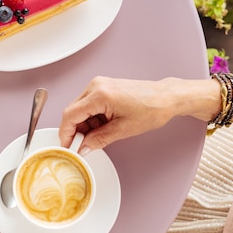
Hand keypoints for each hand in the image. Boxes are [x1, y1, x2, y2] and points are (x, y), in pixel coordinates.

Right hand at [58, 77, 175, 151]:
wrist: (166, 97)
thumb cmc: (151, 109)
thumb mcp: (123, 130)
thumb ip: (98, 139)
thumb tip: (84, 147)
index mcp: (100, 95)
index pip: (70, 115)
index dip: (66, 133)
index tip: (68, 145)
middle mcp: (96, 86)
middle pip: (72, 111)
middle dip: (75, 130)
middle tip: (83, 145)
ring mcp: (98, 85)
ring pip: (79, 109)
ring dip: (84, 124)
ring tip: (99, 134)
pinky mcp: (102, 87)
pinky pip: (87, 105)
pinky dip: (91, 118)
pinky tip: (102, 125)